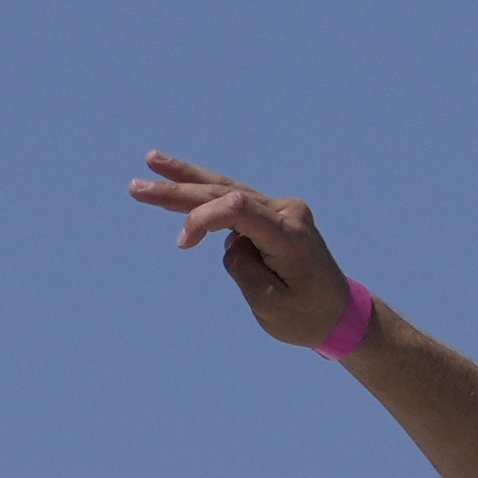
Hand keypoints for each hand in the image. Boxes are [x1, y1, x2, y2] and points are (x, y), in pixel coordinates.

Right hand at [129, 152, 361, 349]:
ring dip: (187, 179)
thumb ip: (242, 267)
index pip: (237, 208)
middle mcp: (287, 212)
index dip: (203, 218)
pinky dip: (205, 198)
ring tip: (151, 161)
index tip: (184, 243)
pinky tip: (176, 187)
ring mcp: (282, 210)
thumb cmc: (308, 317)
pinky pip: (234, 202)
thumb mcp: (270, 304)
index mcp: (290, 235)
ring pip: (226, 188)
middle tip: (136, 186)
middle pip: (225, 191)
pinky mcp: (273, 215)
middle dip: (178, 190)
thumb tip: (227, 239)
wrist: (341, 315)